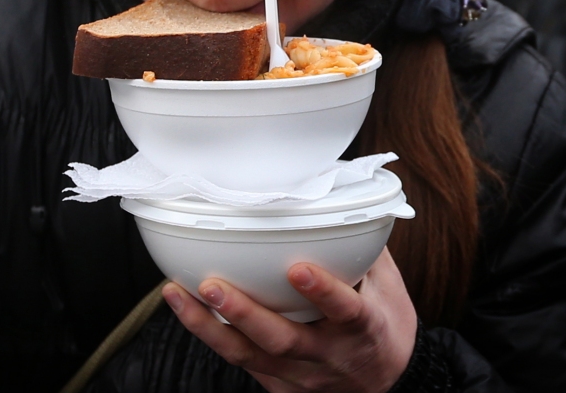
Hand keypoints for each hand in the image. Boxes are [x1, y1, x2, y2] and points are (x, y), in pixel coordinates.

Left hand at [162, 248, 416, 392]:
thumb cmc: (382, 323)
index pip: (346, 311)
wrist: (388, 383)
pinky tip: (186, 308)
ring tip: (178, 294)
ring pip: (250, 355)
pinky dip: (210, 335)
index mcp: (364, 328)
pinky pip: (240, 361)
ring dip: (209, 326)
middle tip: (212, 284)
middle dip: (244, 313)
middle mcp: (330, 356)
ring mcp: (302, 376)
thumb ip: (361, 246)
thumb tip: (339, 193)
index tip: (299, 268)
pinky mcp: (280, 387)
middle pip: (282, 340)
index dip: (324, 292)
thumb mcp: (386, 287)